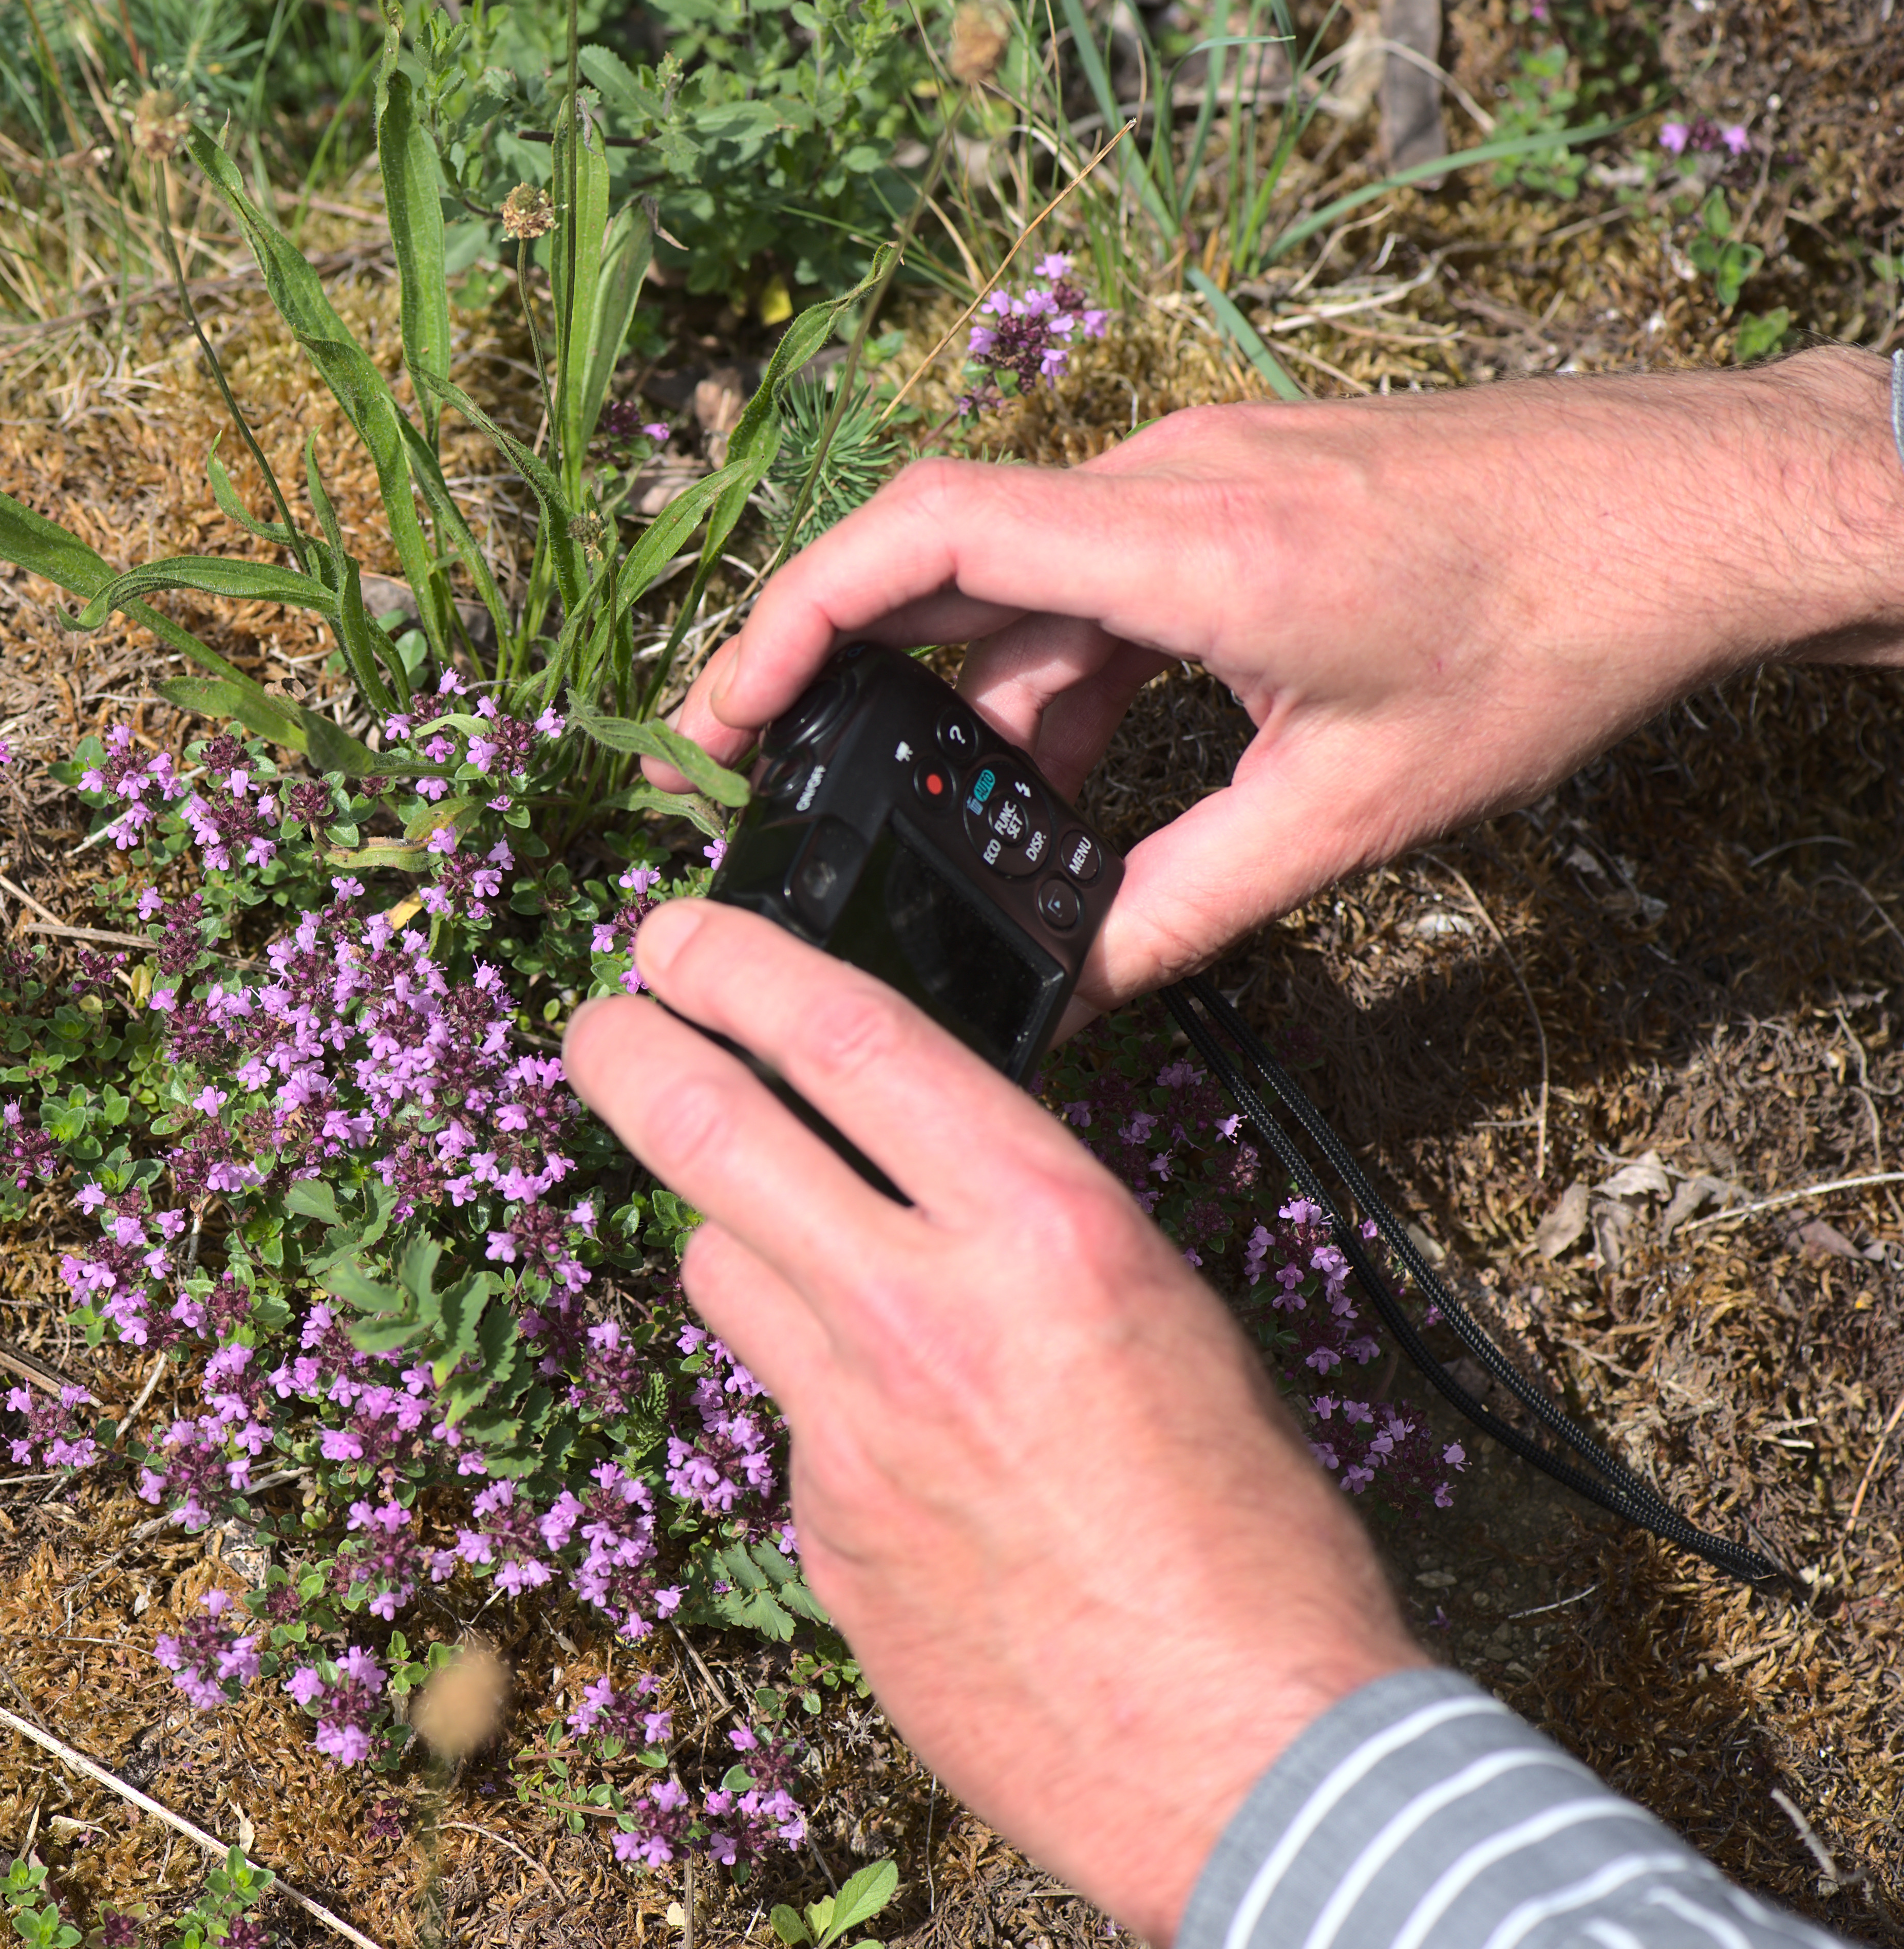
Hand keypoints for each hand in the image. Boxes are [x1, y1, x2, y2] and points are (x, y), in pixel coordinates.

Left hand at [565, 899, 1423, 1945]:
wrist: (1245, 1760)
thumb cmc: (1255, 1540)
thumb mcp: (1171, 1321)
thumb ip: (1034, 1237)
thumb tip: (936, 1184)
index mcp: (1045, 1233)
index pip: (851, 1042)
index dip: (737, 966)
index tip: (674, 937)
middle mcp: (924, 1313)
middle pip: (714, 1136)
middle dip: (629, 1055)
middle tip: (600, 1023)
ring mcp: (851, 1430)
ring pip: (721, 1272)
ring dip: (730, 1235)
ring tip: (771, 1231)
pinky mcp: (820, 1535)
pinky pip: (782, 1417)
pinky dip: (814, 1397)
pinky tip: (894, 1442)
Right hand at [663, 346, 1903, 1013]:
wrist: (1697, 511)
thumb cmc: (1552, 637)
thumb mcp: (1355, 808)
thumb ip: (1187, 904)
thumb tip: (1073, 1003)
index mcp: (1187, 542)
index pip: (928, 536)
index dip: (798, 616)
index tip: (724, 711)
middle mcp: (1169, 479)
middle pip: (942, 557)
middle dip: (840, 669)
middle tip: (769, 776)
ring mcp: (1199, 471)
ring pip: (1021, 580)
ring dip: (975, 699)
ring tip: (956, 827)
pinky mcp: (1233, 491)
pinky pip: (1094, 575)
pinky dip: (1057, 675)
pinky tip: (1064, 779)